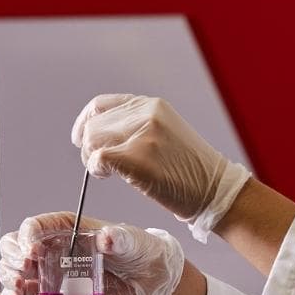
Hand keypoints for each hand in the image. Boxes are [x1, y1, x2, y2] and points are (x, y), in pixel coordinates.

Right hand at [0, 212, 184, 294]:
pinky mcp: (54, 289)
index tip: (32, 250)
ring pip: (15, 268)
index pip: (35, 226)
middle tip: (25, 268)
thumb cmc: (137, 249)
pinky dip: (15, 294)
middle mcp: (53, 244)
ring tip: (19, 287)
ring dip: (9, 276)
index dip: (27, 236)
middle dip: (12, 255)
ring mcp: (51, 267)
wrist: (146, 277)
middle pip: (16, 245)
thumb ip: (117, 238)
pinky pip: (26, 290)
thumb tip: (106, 238)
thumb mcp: (129, 240)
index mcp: (66, 226)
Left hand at [72, 94, 249, 241]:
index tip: (81, 140)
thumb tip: (97, 134)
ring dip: (92, 159)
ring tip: (108, 172)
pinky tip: (108, 176)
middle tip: (99, 166)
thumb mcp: (163, 132)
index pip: (101, 105)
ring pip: (93, 140)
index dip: (85, 122)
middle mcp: (147, 114)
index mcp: (151, 105)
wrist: (214, 190)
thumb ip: (134, 126)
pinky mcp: (140, 160)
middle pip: (94, 125)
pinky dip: (96, 169)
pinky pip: (99, 158)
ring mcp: (144, 135)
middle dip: (89, 147)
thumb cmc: (189, 170)